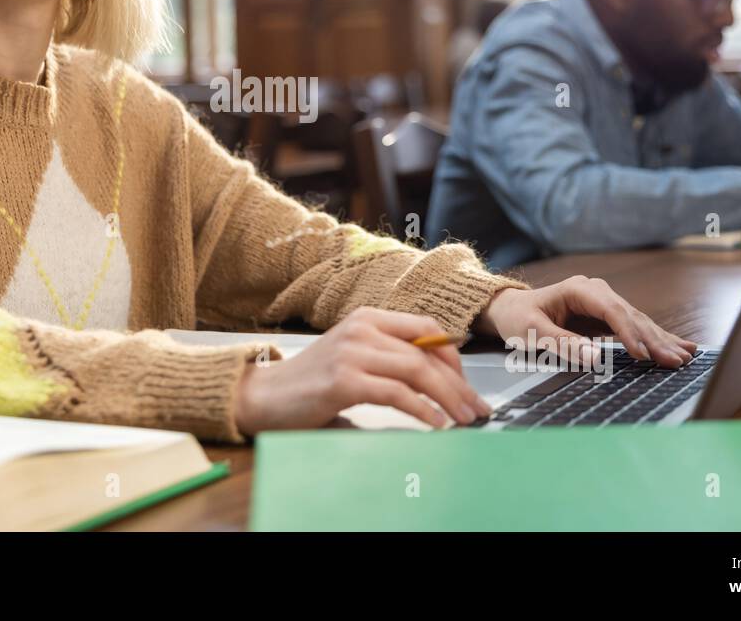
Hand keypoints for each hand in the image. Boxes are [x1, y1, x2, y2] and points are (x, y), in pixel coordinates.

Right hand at [232, 307, 489, 436]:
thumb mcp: (354, 358)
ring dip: (448, 399)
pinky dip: (423, 409)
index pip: (427, 329)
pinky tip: (435, 423)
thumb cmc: (310, 382)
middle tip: (476, 408)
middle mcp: (362, 329)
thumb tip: (436, 379)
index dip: (454, 358)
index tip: (467, 385)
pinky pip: (396, 392)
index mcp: (368, 318)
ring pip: (417, 371)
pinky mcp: (344, 380)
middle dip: (459, 384)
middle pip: (427, 353)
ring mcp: (352, 352)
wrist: (264, 395)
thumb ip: (388, 358)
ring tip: (463, 420)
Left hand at [474, 275, 697, 367]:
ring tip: (686, 356)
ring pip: (639, 322)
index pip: (612, 311)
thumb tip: (595, 358)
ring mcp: (604, 303)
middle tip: (677, 360)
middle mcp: (596, 292)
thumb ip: (562, 344)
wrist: (510, 309)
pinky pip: (635, 328)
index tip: (642, 354)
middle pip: (632, 316)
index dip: (629, 333)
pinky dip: (656, 340)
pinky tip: (678, 347)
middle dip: (655, 339)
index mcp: (579, 289)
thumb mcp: (532, 332)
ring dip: (662, 341)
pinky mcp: (607, 317)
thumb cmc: (518, 317)